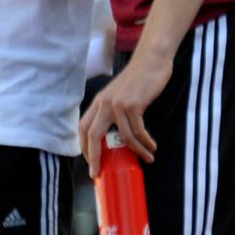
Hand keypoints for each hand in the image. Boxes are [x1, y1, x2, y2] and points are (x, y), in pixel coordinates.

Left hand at [78, 50, 169, 175]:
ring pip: (123, 136)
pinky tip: (151, 147)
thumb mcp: (119, 96)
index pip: (83, 128)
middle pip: (92, 135)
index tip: (91, 163)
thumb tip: (117, 139)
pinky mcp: (133, 104)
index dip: (84, 147)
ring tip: (147, 158)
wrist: (151, 61)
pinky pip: (137, 130)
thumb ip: (113, 112)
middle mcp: (103, 103)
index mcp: (98, 102)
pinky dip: (145, 142)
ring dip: (136, 151)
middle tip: (99, 174)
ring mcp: (117, 104)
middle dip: (94, 157)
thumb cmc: (138, 81)